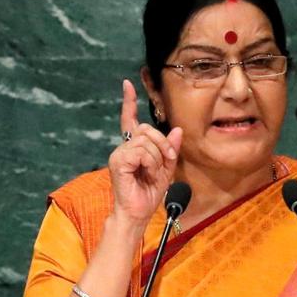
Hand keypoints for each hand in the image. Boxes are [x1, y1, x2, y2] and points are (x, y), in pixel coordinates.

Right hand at [108, 80, 182, 225]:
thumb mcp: (167, 169)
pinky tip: (147, 174)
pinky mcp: (118, 161)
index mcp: (134, 147)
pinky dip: (151, 163)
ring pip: (146, 141)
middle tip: (168, 160)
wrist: (139, 213)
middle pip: (146, 128)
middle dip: (163, 143)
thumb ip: (171, 150)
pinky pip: (142, 152)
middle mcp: (124, 147)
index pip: (130, 120)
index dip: (128, 101)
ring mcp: (119, 153)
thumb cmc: (149, 193)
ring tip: (154, 173)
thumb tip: (178, 130)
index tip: (127, 84)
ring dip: (158, 158)